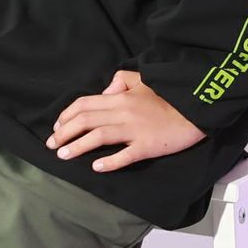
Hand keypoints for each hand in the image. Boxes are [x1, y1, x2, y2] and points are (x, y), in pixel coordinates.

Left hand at [45, 69, 207, 172]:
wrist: (195, 107)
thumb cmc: (169, 94)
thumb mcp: (143, 79)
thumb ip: (121, 81)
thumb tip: (104, 92)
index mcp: (121, 96)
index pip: (85, 103)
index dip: (67, 115)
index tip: (56, 127)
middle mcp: (123, 111)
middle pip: (86, 120)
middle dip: (65, 132)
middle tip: (51, 145)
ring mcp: (135, 130)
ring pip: (99, 137)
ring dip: (77, 146)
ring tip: (62, 155)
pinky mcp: (147, 146)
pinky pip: (125, 155)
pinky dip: (109, 162)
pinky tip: (96, 167)